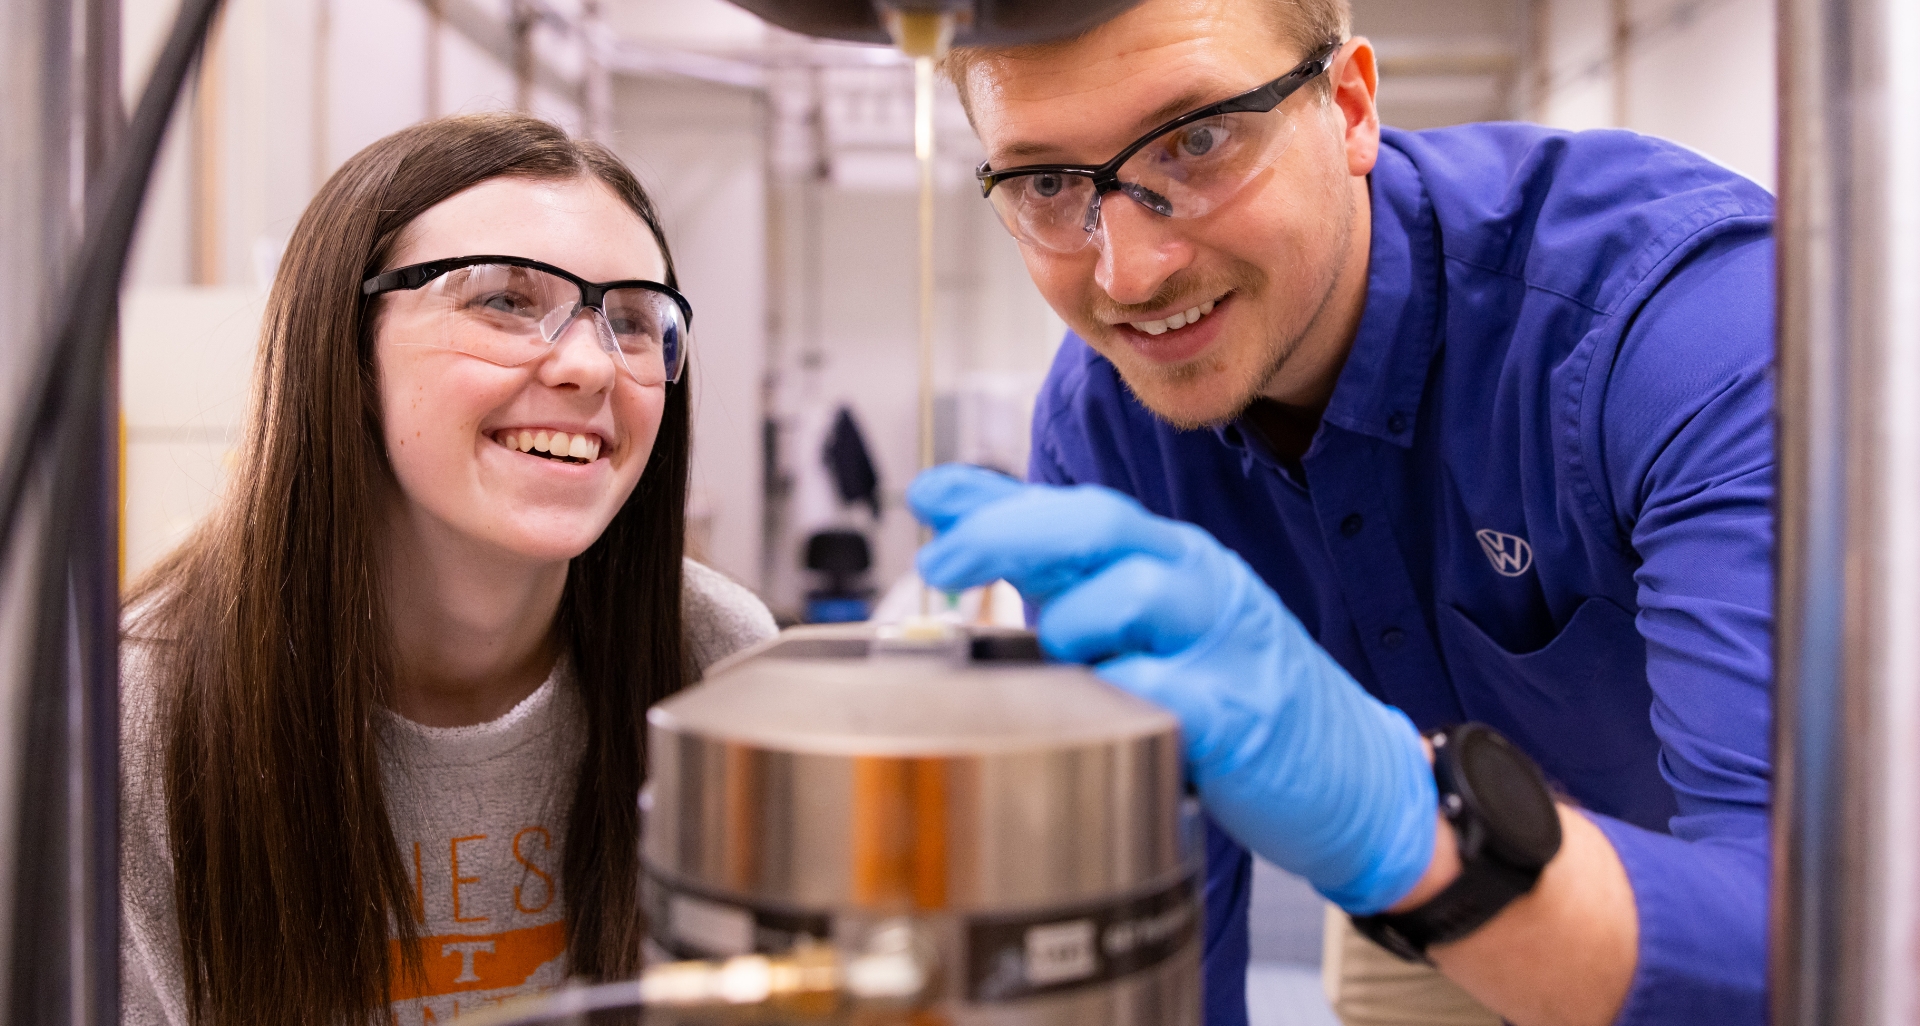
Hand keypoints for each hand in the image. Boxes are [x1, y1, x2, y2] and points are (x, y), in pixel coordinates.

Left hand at [909, 464, 1437, 912]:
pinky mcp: (1241, 712)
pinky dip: (1122, 698)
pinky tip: (1113, 715)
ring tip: (1074, 667)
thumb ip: (1053, 572)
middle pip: (1098, 529)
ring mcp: (1224, 642)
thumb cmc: (1229, 690)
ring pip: (1129, 597)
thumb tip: (949, 515)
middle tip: (944, 565)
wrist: (1352, 773)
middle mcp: (1199, 582)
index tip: (926, 499)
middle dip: (1008, 535)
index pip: (1074, 508)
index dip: (994, 501)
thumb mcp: (1144, 619)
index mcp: (1170, 558)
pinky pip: (1162, 690)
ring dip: (1075, 630)